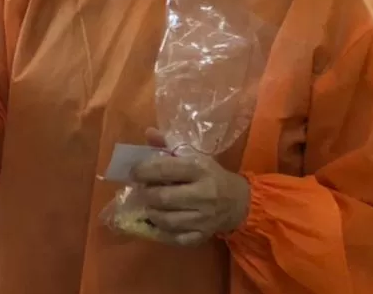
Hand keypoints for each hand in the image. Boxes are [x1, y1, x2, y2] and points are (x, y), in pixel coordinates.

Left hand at [130, 129, 250, 245]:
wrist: (238, 202)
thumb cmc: (210, 175)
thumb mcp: (193, 156)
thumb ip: (168, 145)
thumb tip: (148, 133)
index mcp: (199, 169)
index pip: (164, 169)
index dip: (143, 171)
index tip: (133, 173)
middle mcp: (204, 195)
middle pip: (162, 198)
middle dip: (145, 194)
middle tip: (141, 191)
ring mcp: (204, 219)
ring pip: (166, 220)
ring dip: (151, 213)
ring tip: (149, 206)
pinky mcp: (203, 236)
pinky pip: (175, 238)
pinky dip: (161, 232)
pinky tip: (158, 223)